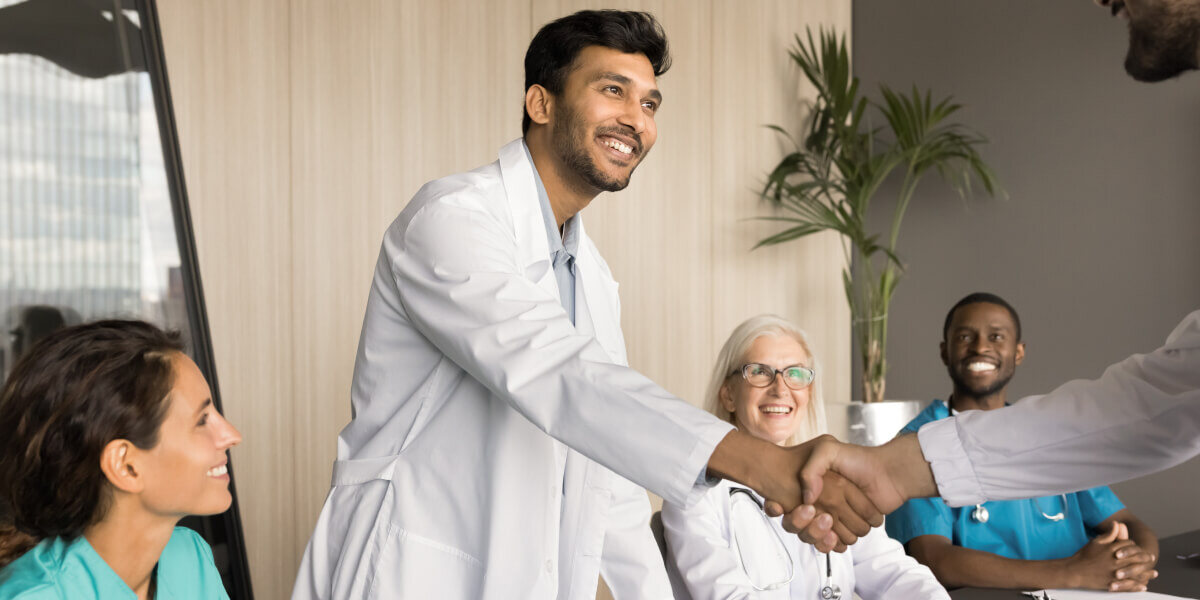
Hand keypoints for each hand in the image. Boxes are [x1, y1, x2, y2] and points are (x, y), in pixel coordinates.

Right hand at [762, 435, 897, 551]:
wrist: (887, 473)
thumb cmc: (858, 460)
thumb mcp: (827, 449)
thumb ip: (810, 468)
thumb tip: (806, 499)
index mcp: (808, 488)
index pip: (784, 505)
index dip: (778, 507)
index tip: (780, 505)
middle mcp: (817, 504)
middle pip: (796, 525)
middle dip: (800, 523)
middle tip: (810, 511)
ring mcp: (830, 519)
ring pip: (811, 537)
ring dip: (816, 533)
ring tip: (827, 521)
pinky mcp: (845, 531)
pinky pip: (829, 545)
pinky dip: (829, 543)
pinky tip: (833, 535)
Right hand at [1066, 521, 1155, 590]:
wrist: (1074, 571)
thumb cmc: (1084, 555)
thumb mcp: (1096, 542)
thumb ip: (1109, 534)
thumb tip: (1117, 523)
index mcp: (1112, 549)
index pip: (1129, 545)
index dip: (1134, 546)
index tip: (1137, 549)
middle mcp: (1115, 561)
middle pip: (1136, 558)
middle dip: (1145, 558)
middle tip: (1151, 558)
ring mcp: (1115, 573)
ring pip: (1136, 573)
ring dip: (1146, 573)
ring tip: (1153, 573)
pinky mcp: (1113, 583)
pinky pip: (1129, 585)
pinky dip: (1137, 586)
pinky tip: (1143, 586)